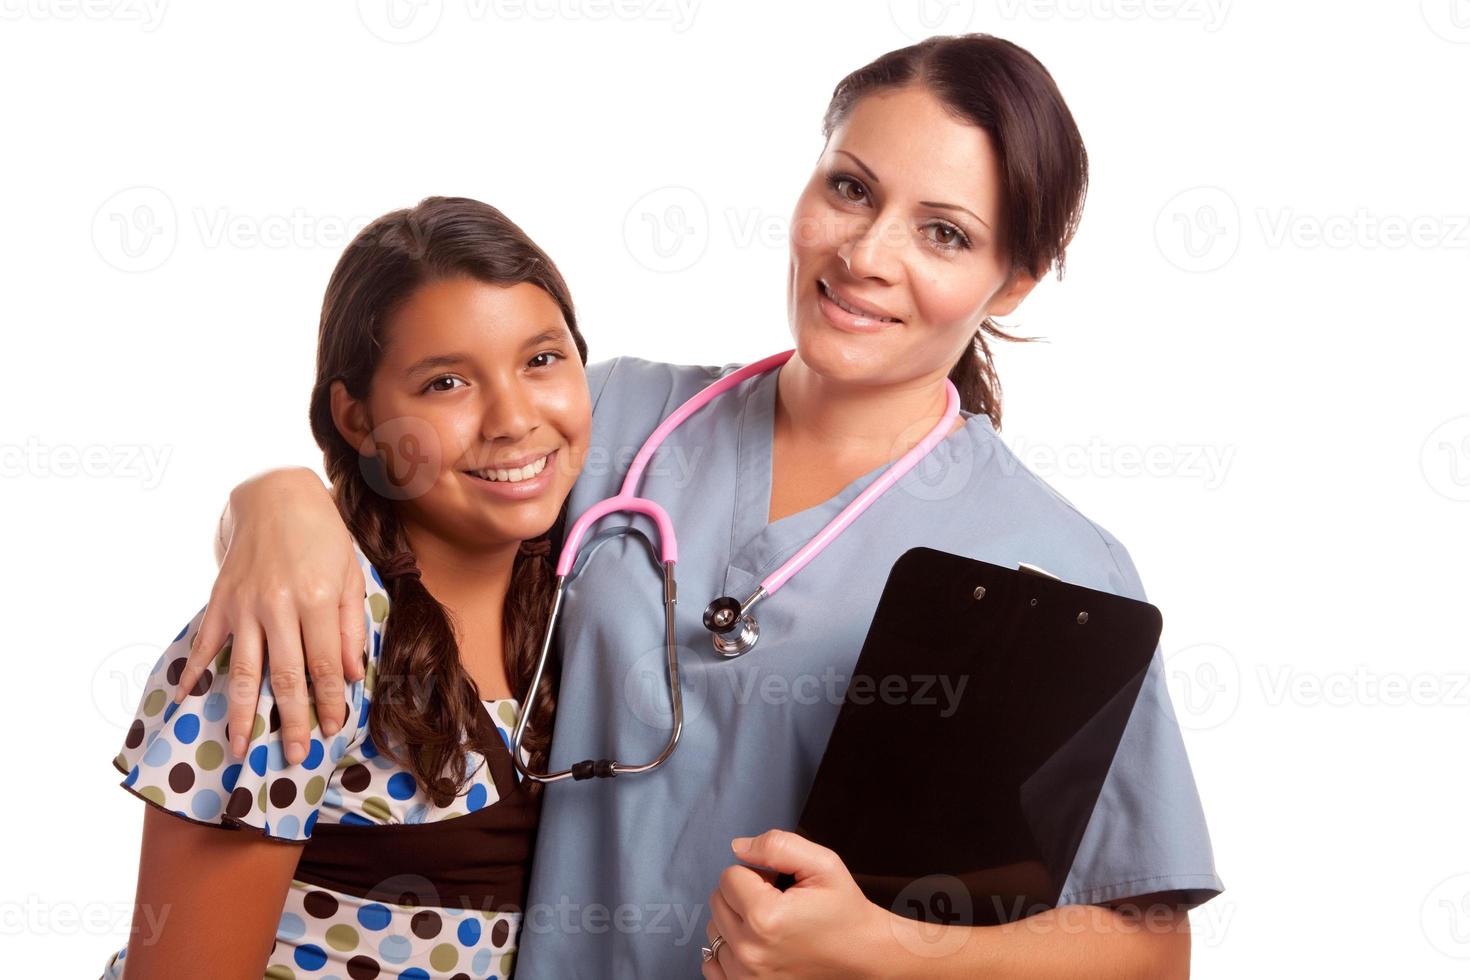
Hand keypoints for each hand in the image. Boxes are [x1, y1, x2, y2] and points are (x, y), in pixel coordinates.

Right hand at [174, 467, 362, 765]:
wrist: (275, 495)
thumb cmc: (322, 536)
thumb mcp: (350, 574)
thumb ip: (351, 626)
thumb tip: (353, 675)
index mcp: (316, 600)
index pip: (325, 666)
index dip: (330, 702)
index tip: (334, 730)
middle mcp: (278, 606)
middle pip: (285, 677)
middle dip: (292, 721)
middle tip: (296, 756)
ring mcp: (243, 605)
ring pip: (243, 670)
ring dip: (242, 714)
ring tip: (242, 749)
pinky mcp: (219, 600)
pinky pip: (207, 644)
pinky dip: (197, 673)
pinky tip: (189, 701)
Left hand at [702, 830, 888, 979]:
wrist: (864, 955)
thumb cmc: (845, 913)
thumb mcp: (823, 864)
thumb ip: (777, 846)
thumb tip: (738, 847)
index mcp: (765, 917)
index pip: (729, 875)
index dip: (757, 873)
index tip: (780, 886)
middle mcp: (750, 951)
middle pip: (718, 900)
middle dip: (744, 894)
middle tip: (778, 902)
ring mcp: (746, 976)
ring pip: (715, 929)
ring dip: (736, 921)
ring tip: (771, 924)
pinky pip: (713, 962)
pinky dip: (730, 949)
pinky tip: (756, 944)